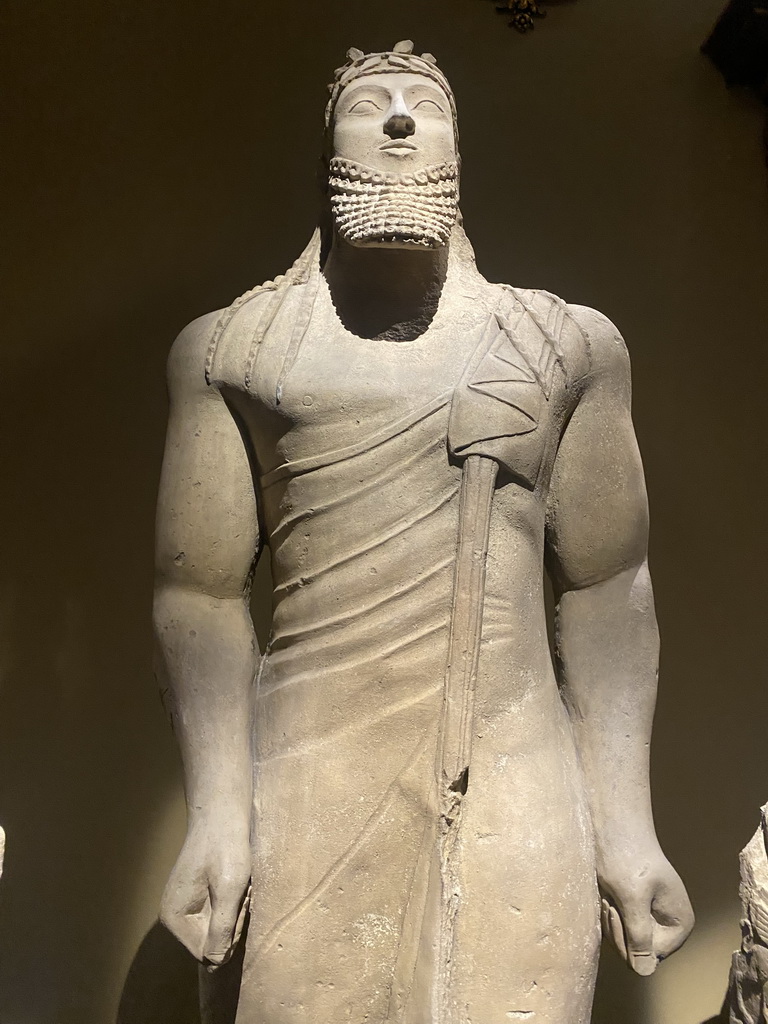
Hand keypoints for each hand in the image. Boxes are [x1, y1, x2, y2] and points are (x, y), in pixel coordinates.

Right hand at [160, 818, 250, 968]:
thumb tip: (215, 962)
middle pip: (214, 944)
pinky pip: (220, 916)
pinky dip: (233, 902)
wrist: (221, 813)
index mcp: (174, 918)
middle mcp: (174, 918)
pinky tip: (237, 882)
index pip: (208, 954)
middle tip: (241, 890)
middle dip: (234, 922)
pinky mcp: (197, 900)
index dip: (230, 934)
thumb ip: (222, 926)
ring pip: (220, 931)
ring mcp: (185, 909)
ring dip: (236, 911)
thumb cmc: (226, 846)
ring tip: (239, 883)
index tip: (239, 902)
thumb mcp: (230, 887)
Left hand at [598, 842, 693, 975]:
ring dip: (609, 919)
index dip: (627, 940)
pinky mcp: (632, 910)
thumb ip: (638, 935)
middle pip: (634, 952)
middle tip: (611, 899)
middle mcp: (667, 925)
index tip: (615, 910)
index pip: (649, 957)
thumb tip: (644, 973)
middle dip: (617, 928)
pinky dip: (606, 912)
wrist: (613, 826)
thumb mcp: (632, 896)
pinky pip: (615, 927)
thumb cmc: (625, 855)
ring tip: (610, 892)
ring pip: (621, 940)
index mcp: (678, 924)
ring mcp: (649, 918)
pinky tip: (606, 892)